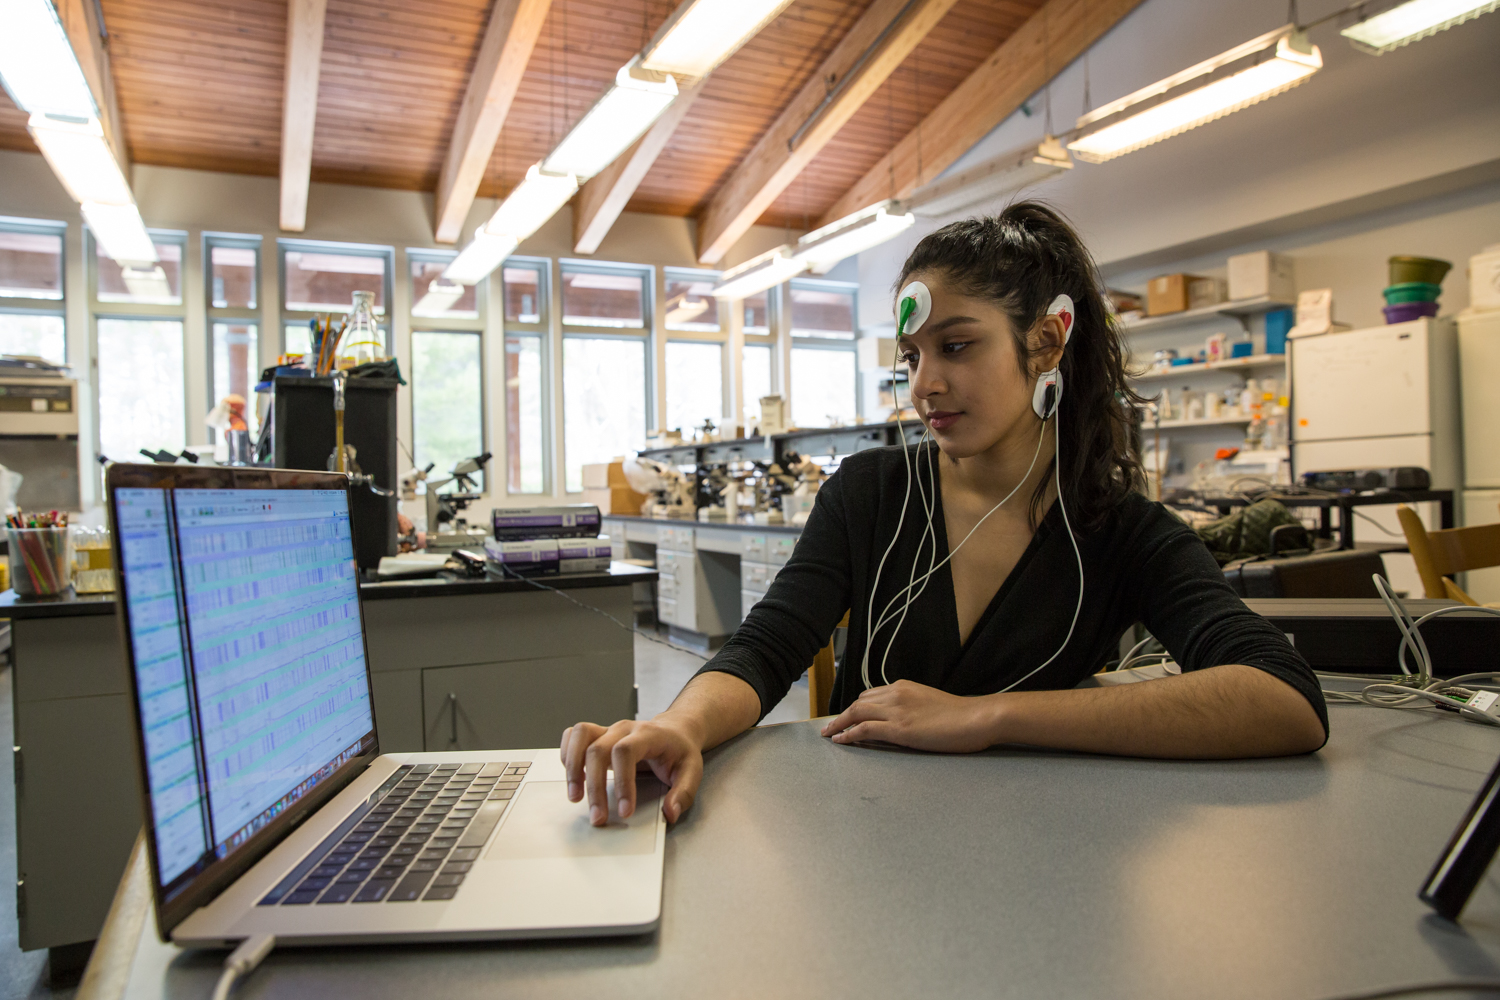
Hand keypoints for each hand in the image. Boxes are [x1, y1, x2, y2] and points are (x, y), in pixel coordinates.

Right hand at [560, 718, 703, 826]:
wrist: (675, 731)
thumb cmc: (680, 751)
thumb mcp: (692, 771)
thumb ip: (683, 793)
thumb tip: (670, 813)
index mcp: (648, 734)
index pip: (626, 752)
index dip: (622, 782)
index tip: (624, 810)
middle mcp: (624, 729)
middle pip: (598, 750)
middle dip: (595, 787)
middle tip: (598, 817)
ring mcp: (609, 730)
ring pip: (580, 737)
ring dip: (573, 768)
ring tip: (575, 796)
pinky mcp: (598, 736)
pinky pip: (574, 736)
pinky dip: (568, 754)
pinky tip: (572, 777)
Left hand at [821, 680, 1000, 753]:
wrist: (977, 717)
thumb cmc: (960, 715)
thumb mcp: (930, 703)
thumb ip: (912, 706)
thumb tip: (903, 719)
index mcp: (904, 687)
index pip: (870, 695)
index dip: (855, 707)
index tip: (846, 716)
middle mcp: (896, 694)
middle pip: (858, 703)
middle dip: (841, 715)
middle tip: (829, 727)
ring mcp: (897, 711)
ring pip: (856, 713)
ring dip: (839, 724)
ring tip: (828, 734)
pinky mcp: (899, 729)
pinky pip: (865, 729)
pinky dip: (849, 734)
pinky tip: (841, 740)